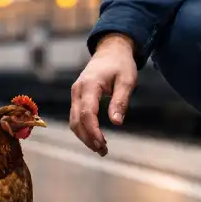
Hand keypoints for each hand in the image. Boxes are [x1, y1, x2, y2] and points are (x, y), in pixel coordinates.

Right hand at [69, 34, 137, 156]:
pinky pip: (76, 117)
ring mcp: (75, 94)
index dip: (93, 132)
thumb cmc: (121, 64)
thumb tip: (116, 123)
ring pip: (74, 121)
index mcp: (89, 85)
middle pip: (76, 121)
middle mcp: (78, 90)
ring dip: (84, 137)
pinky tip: (95, 137)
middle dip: (88, 138)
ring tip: (101, 148)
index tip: (103, 144)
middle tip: (104, 151)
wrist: (110, 50)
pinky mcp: (77, 97)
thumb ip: (120, 101)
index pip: (87, 114)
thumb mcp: (127, 80)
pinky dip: (83, 129)